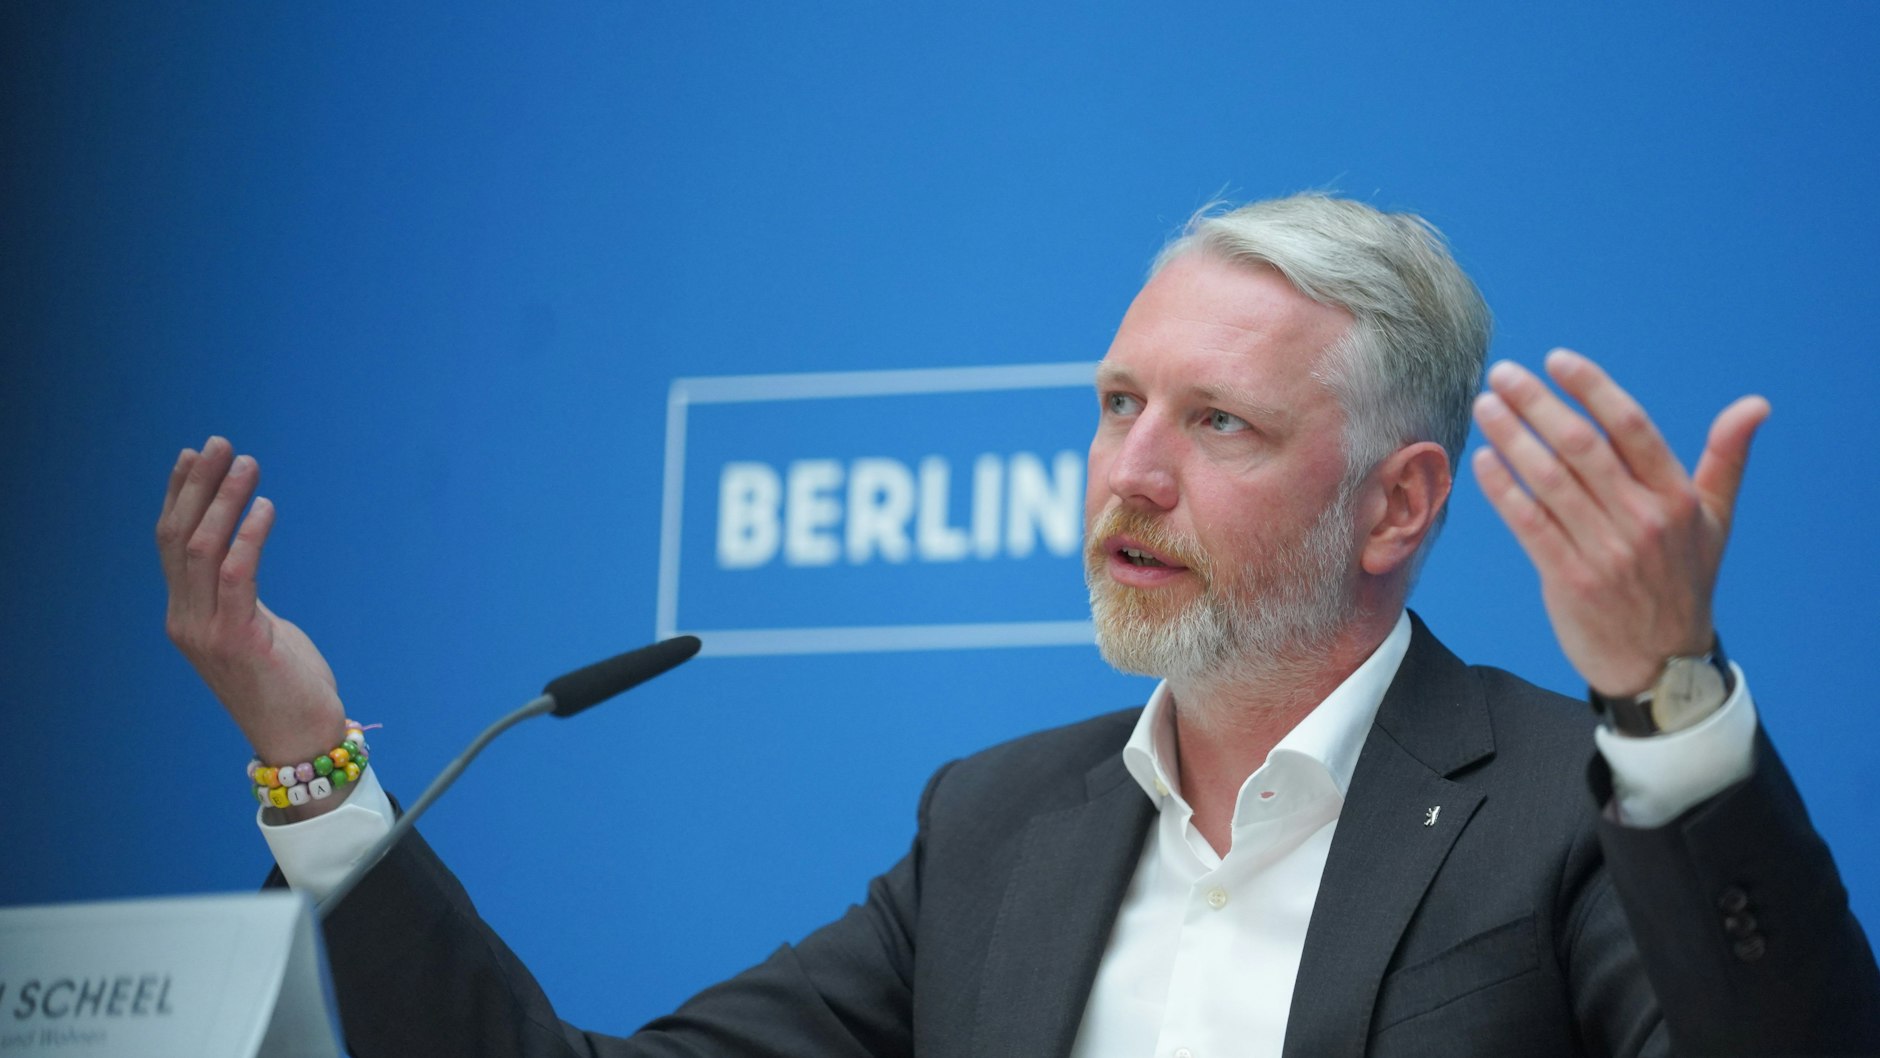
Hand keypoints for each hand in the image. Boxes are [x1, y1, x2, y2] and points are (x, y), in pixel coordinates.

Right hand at [157, 437, 347, 781]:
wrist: (301, 739)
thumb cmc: (287, 684)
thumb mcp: (257, 629)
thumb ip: (240, 595)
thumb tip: (242, 553)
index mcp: (186, 615)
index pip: (170, 544)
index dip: (179, 496)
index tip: (194, 456)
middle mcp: (186, 621)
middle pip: (178, 538)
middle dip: (197, 485)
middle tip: (221, 443)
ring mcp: (207, 632)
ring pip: (202, 550)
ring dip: (224, 500)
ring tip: (247, 463)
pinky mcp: (239, 640)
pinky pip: (237, 576)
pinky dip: (249, 536)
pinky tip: (265, 507)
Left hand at [1469, 350, 1768, 697]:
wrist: (1661, 666)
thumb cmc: (1682, 582)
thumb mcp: (1714, 521)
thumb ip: (1726, 458)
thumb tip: (1756, 406)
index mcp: (1676, 498)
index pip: (1631, 427)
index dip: (1592, 388)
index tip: (1556, 359)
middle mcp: (1643, 519)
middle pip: (1582, 446)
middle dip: (1537, 403)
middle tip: (1503, 373)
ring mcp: (1605, 550)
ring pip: (1549, 480)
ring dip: (1511, 437)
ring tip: (1485, 407)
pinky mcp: (1570, 578)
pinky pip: (1529, 523)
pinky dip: (1503, 489)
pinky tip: (1484, 460)